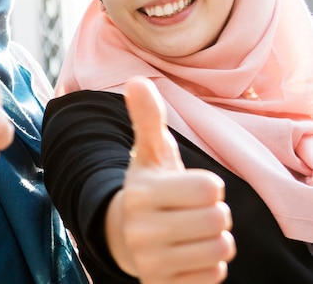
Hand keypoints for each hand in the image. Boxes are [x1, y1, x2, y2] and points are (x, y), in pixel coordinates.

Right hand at [106, 76, 235, 283]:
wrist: (123, 235)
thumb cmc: (147, 188)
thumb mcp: (148, 153)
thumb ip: (147, 118)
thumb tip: (136, 80)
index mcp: (140, 193)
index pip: (210, 189)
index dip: (208, 184)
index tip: (189, 186)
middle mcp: (141, 231)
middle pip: (219, 219)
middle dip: (213, 212)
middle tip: (189, 210)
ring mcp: (151, 263)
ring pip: (221, 249)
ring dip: (214, 239)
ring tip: (190, 231)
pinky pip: (214, 275)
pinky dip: (208, 264)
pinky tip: (186, 253)